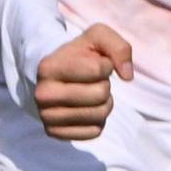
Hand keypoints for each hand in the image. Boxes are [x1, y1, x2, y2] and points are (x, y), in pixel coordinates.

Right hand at [33, 24, 133, 141]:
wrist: (54, 76)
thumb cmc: (80, 55)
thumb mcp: (98, 38)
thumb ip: (119, 47)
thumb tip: (128, 76)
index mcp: (48, 67)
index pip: (98, 70)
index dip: (105, 65)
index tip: (93, 63)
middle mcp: (43, 94)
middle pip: (101, 94)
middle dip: (105, 85)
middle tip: (92, 81)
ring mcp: (47, 116)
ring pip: (100, 115)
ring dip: (104, 103)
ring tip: (89, 94)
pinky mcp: (54, 133)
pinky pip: (94, 131)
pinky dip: (97, 120)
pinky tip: (85, 108)